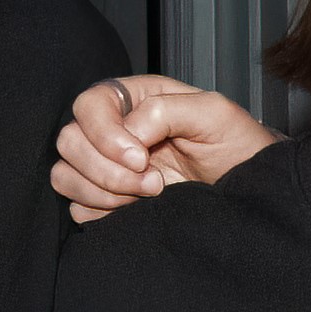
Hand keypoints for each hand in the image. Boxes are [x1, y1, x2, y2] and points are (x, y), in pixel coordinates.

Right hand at [53, 73, 279, 220]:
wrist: (245, 185)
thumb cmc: (234, 143)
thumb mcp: (213, 113)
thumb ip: (166, 111)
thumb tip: (128, 134)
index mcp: (132, 98)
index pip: (88, 105)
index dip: (106, 136)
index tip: (142, 159)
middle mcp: (111, 129)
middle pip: (69, 142)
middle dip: (108, 170)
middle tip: (154, 183)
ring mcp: (105, 165)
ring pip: (65, 176)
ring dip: (103, 192)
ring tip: (150, 195)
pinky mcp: (105, 198)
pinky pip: (77, 207)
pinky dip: (101, 212)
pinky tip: (136, 211)